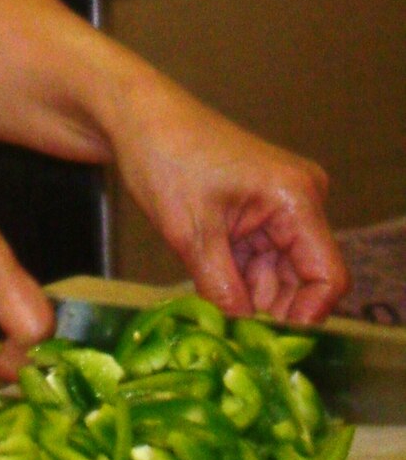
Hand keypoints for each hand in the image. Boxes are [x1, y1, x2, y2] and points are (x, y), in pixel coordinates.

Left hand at [110, 77, 349, 324]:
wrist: (132, 115)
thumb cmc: (162, 154)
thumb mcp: (190, 232)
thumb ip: (222, 289)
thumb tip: (243, 340)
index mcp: (295, 197)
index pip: (327, 276)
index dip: (304, 316)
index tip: (267, 344)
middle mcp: (298, 200)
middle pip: (303, 279)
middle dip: (270, 311)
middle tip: (233, 341)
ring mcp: (277, 206)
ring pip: (277, 274)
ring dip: (249, 299)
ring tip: (215, 322)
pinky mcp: (255, 212)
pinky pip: (257, 260)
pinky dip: (237, 281)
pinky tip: (212, 299)